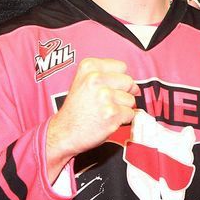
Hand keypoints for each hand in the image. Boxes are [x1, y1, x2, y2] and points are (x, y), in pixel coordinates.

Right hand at [45, 58, 138, 180]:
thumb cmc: (76, 109)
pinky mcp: (112, 113)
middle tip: (108, 103)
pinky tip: (108, 120)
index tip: (109, 88)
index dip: (118, 79)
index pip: (121, 66)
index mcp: (88, 67)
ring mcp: (105, 96)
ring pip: (131, 99)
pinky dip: (123, 120)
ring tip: (105, 112)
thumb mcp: (82, 82)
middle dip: (123, 93)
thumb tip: (134, 85)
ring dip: (122, 108)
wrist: (64, 133)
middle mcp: (96, 79)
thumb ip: (106, 76)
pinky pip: (131, 114)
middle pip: (129, 81)